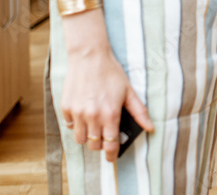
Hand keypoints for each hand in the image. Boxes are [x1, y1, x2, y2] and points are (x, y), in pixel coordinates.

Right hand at [60, 13, 153, 161]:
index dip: (112, 154)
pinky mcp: (66, 108)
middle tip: (105, 137)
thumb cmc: (111, 73)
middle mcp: (92, 116)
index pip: (110, 144)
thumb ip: (139, 112)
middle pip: (94, 145)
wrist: (89, 57)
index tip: (112, 158)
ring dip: (88, 137)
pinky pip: (70, 126)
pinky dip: (76, 125)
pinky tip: (84, 115)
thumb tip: (150, 127)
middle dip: (100, 145)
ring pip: (80, 139)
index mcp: (110, 114)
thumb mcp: (129, 91)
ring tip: (94, 127)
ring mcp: (77, 113)